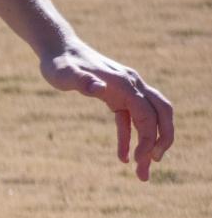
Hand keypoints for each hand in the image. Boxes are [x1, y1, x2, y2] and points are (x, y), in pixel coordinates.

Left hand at [42, 42, 175, 180]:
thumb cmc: (59, 63)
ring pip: (149, 118)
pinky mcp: (117, 95)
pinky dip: (129, 138)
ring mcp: (126, 90)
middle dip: (159, 142)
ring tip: (141, 170)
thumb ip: (81, 81)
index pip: (146, 115)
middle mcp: (132, 85)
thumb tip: (98, 88)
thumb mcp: (64, 74)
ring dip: (148, 143)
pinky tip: (122, 158)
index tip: (140, 160)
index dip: (147, 139)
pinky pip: (129, 120)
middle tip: (149, 169)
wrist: (58, 48)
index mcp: (124, 83)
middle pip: (160, 115)